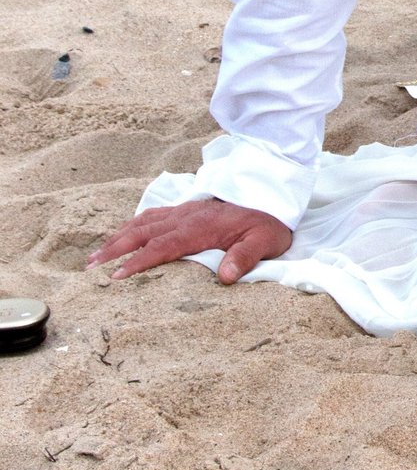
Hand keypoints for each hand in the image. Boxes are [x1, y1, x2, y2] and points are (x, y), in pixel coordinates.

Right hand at [88, 199, 292, 284]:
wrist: (273, 192)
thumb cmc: (269, 222)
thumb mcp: (266, 242)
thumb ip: (245, 257)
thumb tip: (226, 277)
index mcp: (201, 228)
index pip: (163, 246)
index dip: (139, 261)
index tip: (117, 276)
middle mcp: (187, 217)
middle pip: (143, 232)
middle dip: (114, 249)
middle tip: (90, 267)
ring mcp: (184, 211)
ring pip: (143, 222)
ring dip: (117, 237)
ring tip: (95, 254)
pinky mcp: (186, 208)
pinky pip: (152, 214)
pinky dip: (131, 224)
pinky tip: (121, 233)